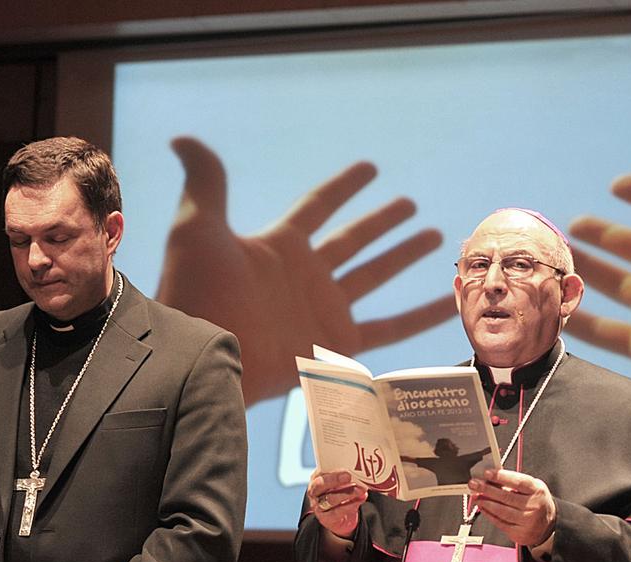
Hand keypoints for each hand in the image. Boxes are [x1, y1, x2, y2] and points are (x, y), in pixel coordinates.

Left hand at [160, 137, 452, 404]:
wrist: (208, 354)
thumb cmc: (198, 293)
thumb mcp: (197, 230)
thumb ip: (206, 184)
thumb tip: (183, 139)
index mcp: (279, 246)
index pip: (318, 207)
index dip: (343, 186)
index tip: (371, 168)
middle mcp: (306, 276)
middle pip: (354, 240)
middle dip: (381, 222)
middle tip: (410, 204)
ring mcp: (324, 309)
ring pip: (376, 276)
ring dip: (404, 256)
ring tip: (435, 237)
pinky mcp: (338, 343)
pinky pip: (390, 328)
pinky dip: (420, 317)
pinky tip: (446, 303)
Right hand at [308, 468, 367, 538]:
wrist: (340, 516)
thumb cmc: (340, 492)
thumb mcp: (341, 482)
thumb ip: (347, 476)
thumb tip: (361, 471)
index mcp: (316, 478)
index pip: (320, 472)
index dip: (332, 471)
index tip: (345, 469)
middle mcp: (314, 492)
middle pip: (320, 485)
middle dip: (335, 480)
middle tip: (349, 476)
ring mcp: (318, 506)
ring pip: (330, 499)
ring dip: (347, 493)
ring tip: (360, 489)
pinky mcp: (326, 518)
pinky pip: (338, 511)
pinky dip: (351, 504)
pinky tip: (361, 498)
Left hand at [469, 469, 556, 547]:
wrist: (548, 525)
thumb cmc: (537, 502)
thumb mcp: (532, 488)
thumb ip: (515, 482)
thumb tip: (492, 478)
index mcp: (537, 491)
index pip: (518, 482)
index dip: (501, 476)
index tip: (487, 473)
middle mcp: (534, 506)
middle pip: (506, 496)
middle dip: (487, 489)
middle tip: (474, 484)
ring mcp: (527, 521)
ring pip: (501, 511)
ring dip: (485, 503)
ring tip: (476, 496)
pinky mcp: (520, 533)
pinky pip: (500, 523)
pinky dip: (489, 515)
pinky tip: (483, 508)